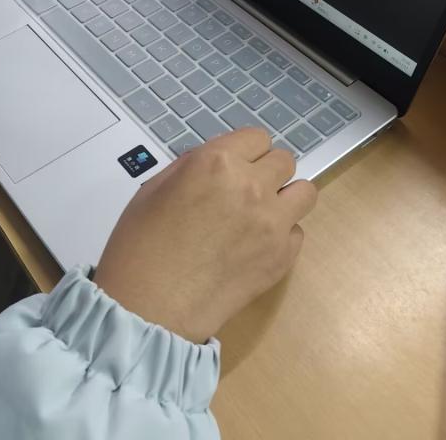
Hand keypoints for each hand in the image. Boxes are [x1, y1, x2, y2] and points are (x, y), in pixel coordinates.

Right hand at [94, 129, 316, 343]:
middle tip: (245, 192)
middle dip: (266, 172)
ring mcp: (273, 223)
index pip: (256, 137)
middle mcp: (252, 186)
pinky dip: (281, 235)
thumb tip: (215, 165)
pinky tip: (254, 248)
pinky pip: (298, 232)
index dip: (245, 152)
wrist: (150, 308)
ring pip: (305, 192)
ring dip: (285, 198)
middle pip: (284, 161)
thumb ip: (191, 167)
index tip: (235, 167)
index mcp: (216, 162)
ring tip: (262, 215)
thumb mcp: (154, 189)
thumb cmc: (140, 247)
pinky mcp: (283, 257)